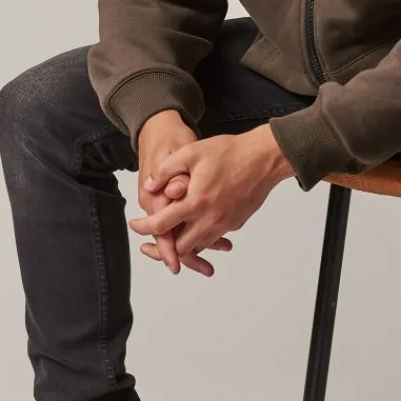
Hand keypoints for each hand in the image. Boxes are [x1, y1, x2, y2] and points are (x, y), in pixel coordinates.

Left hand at [129, 124, 293, 266]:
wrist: (265, 157)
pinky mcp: (236, 223)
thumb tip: (150, 186)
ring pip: (199, 247)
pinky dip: (202, 238)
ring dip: (183, 245)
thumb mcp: (192, 152)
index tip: (135, 225)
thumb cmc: (231, 152)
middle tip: (150, 242)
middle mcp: (210, 219)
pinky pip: (214, 238)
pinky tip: (196, 225)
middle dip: (162, 248)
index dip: (143, 227)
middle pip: (180, 248)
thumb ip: (166, 170)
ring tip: (171, 236)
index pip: (161, 225)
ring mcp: (225, 224)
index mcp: (196, 202)